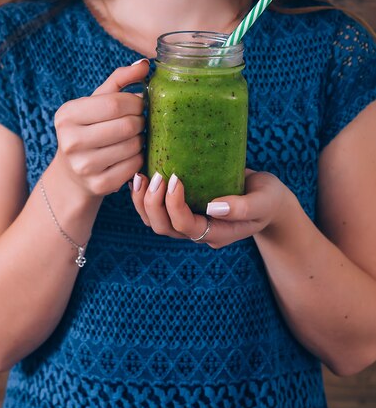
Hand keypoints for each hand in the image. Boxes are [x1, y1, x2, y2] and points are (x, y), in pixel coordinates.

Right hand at [53, 59, 148, 197]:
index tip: (140, 104)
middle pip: (125, 126)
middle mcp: (71, 141)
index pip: (113, 103)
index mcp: (67, 115)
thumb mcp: (95, 103)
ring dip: (141, 140)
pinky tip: (132, 154)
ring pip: (132, 146)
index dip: (135, 102)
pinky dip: (139, 158)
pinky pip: (133, 166)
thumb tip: (145, 65)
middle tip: (141, 121)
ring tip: (136, 137)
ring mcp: (83, 166)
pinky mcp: (98, 185)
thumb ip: (119, 81)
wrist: (73, 173)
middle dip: (140, 121)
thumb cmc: (89, 130)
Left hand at [130, 169, 290, 248]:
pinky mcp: (184, 208)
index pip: (186, 226)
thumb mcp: (264, 201)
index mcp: (217, 233)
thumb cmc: (268, 198)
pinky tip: (139, 176)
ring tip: (140, 176)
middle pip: (164, 227)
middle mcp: (198, 231)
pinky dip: (143, 196)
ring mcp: (189, 222)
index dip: (174, 205)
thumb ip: (243, 207)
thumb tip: (212, 207)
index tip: (175, 178)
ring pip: (155, 221)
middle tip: (156, 174)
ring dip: (142, 201)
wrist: (267, 199)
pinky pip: (156, 209)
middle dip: (153, 203)